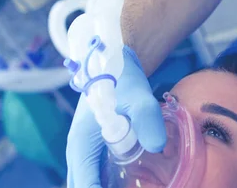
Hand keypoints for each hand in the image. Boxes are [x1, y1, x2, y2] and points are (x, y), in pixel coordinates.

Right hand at [66, 46, 166, 187]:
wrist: (114, 61)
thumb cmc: (121, 78)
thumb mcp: (137, 97)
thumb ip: (147, 120)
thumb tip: (157, 147)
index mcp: (81, 146)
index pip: (85, 187)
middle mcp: (79, 153)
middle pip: (82, 187)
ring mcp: (86, 153)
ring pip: (88, 183)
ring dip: (105, 187)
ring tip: (136, 186)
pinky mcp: (96, 150)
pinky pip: (97, 177)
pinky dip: (108, 184)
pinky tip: (133, 184)